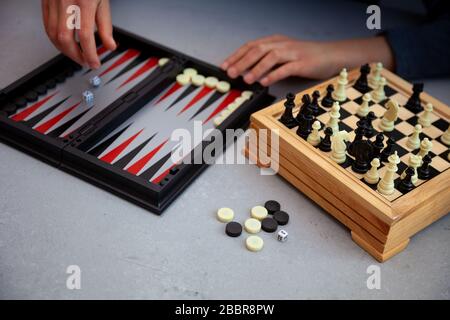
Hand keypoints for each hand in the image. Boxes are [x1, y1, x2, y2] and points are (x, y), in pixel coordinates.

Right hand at [42, 0, 115, 68]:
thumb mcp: (103, 2)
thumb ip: (106, 26)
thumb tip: (110, 46)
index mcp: (84, 2)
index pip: (86, 36)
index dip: (90, 54)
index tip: (95, 63)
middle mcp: (66, 2)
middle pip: (65, 38)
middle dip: (75, 55)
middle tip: (85, 62)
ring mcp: (53, 1)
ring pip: (52, 34)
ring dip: (64, 50)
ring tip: (76, 55)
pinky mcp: (45, 1)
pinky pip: (46, 25)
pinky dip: (55, 38)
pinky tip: (64, 43)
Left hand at [221, 35, 393, 85]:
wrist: (332, 55)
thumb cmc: (307, 57)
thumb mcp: (285, 55)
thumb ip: (268, 61)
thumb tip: (247, 71)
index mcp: (276, 41)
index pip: (251, 46)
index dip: (236, 55)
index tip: (225, 65)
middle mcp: (282, 45)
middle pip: (258, 50)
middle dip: (241, 62)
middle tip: (231, 73)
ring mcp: (293, 53)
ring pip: (270, 58)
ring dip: (256, 68)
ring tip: (246, 79)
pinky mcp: (302, 63)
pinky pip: (285, 68)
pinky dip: (273, 75)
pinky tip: (264, 82)